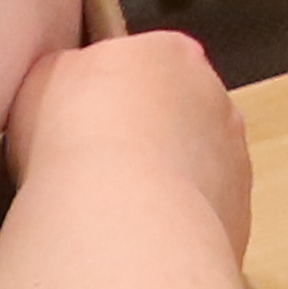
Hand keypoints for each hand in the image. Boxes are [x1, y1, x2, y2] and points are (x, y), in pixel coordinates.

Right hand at [11, 33, 253, 257]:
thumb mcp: (50, 77)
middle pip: (182, 110)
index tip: (92, 122)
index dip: (120, 93)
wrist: (116, 206)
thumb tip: (80, 90)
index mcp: (173, 52)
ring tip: (123, 209)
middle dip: (152, 134)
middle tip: (106, 167)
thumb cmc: (75, 128)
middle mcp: (215, 95)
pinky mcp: (237, 207)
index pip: (153, 61)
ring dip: (171, 179)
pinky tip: (146, 236)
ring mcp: (233, 153)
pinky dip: (180, 220)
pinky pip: (206, 210)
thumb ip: (75, 73)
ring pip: (200, 161)